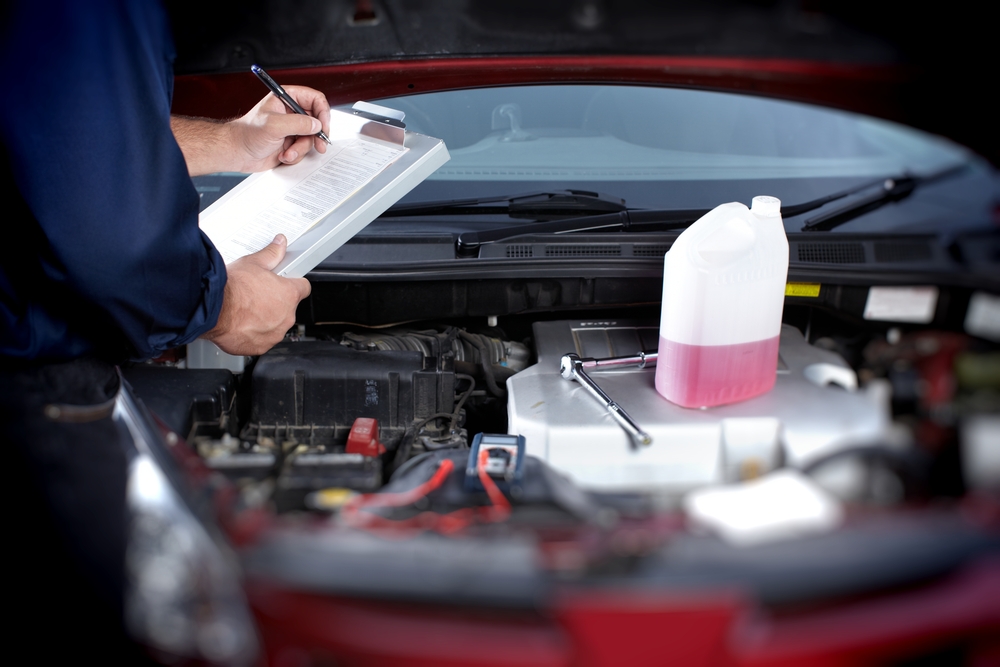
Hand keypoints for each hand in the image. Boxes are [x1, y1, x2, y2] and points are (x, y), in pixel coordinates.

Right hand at [202, 235, 310, 355]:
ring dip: (265, 319)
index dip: (292, 284)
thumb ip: (271, 254)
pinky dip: (253, 333)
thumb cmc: (231, 288)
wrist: (212, 309)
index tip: (284, 283)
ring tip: (245, 309)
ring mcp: (275, 333)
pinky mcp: (261, 346)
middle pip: (287, 307)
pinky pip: (262, 339)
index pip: (303, 288)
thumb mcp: (253, 263)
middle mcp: (286, 316)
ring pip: (275, 324)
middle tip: (256, 295)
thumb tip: (280, 244)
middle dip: (275, 302)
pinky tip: (241, 323)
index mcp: (289, 294)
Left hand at [227, 86, 330, 171]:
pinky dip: (296, 155)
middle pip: (317, 121)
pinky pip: (304, 150)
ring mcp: (292, 129)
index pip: (315, 99)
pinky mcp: (292, 143)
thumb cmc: (247, 134)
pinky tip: (283, 155)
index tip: (322, 127)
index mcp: (286, 98)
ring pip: (311, 138)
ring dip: (301, 149)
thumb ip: (298, 123)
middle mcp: (292, 112)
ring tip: (288, 152)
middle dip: (316, 135)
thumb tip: (316, 125)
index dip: (322, 113)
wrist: (238, 153)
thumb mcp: (274, 125)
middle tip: (319, 145)